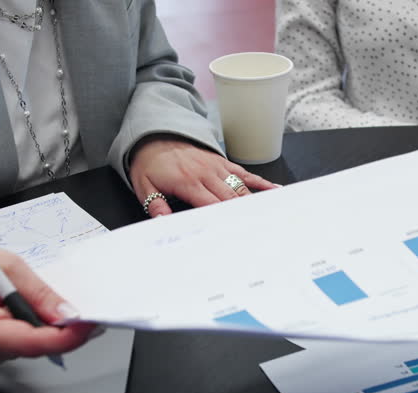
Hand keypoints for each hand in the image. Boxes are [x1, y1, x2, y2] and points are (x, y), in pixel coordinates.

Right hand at [0, 242, 94, 363]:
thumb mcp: (8, 266)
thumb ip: (39, 293)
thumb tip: (68, 314)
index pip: (31, 342)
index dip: (65, 336)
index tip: (87, 324)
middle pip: (35, 347)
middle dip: (61, 330)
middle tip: (81, 311)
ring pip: (33, 348)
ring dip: (47, 329)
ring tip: (43, 303)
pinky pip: (24, 345)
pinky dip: (35, 330)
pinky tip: (32, 313)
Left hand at [129, 134, 277, 216]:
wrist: (155, 135)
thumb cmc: (150, 162)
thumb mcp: (144, 185)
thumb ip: (155, 204)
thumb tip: (163, 221)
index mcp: (188, 182)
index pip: (210, 205)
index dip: (223, 219)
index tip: (234, 232)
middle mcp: (205, 174)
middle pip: (230, 198)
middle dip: (243, 215)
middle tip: (257, 230)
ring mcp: (216, 167)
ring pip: (240, 187)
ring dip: (254, 201)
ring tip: (270, 215)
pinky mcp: (222, 162)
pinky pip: (244, 173)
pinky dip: (260, 182)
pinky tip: (274, 190)